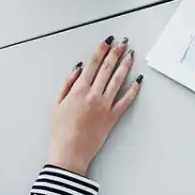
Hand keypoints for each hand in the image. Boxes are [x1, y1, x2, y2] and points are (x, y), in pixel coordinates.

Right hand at [48, 36, 141, 175]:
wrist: (69, 153)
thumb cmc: (60, 130)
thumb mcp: (56, 103)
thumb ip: (67, 83)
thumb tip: (78, 67)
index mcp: (79, 89)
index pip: (93, 63)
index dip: (101, 49)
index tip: (107, 41)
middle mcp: (94, 94)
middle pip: (107, 68)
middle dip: (116, 52)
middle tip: (123, 42)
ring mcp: (105, 105)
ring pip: (118, 80)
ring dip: (126, 65)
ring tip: (131, 54)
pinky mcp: (112, 117)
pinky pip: (126, 100)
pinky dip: (134, 90)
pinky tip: (138, 80)